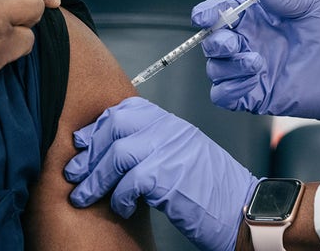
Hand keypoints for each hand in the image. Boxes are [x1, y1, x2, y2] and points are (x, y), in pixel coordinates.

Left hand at [64, 97, 259, 250]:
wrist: (244, 210)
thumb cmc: (213, 191)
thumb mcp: (183, 157)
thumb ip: (153, 147)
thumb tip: (113, 153)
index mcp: (173, 124)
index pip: (127, 108)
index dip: (98, 126)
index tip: (83, 144)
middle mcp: (172, 131)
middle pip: (116, 125)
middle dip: (89, 151)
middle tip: (74, 172)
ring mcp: (172, 151)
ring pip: (117, 154)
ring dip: (94, 179)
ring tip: (83, 196)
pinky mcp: (171, 177)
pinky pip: (129, 182)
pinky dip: (117, 198)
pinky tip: (119, 208)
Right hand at [191, 0, 319, 124]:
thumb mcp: (310, 6)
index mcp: (258, 20)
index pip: (220, 13)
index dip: (208, 13)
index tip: (206, 16)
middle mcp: (251, 45)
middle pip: (212, 43)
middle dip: (216, 41)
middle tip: (236, 42)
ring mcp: (252, 72)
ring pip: (216, 69)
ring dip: (227, 66)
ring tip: (256, 62)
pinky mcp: (256, 96)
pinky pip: (224, 95)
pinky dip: (227, 89)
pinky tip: (251, 80)